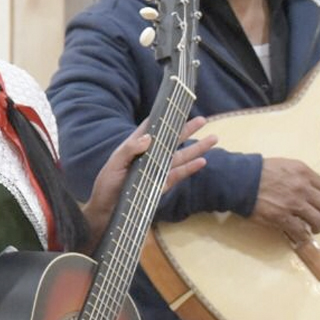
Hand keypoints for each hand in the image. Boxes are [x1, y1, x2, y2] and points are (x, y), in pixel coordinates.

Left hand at [79, 117, 215, 250]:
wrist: (106, 212)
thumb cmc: (107, 186)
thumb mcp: (114, 165)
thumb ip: (130, 150)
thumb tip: (149, 137)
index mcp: (135, 147)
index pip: (151, 128)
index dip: (163, 118)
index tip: (176, 106)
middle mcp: (149, 157)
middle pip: (171, 140)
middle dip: (187, 130)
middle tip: (203, 119)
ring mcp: (156, 171)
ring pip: (180, 156)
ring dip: (196, 148)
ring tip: (213, 138)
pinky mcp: (161, 186)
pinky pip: (178, 175)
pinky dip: (190, 168)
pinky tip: (202, 161)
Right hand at [251, 158, 319, 238]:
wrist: (241, 180)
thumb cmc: (258, 171)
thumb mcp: (283, 165)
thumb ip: (297, 175)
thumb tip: (303, 188)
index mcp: (303, 173)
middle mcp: (303, 188)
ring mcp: (294, 204)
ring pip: (317, 220)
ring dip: (318, 227)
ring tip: (313, 229)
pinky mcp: (283, 218)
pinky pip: (300, 231)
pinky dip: (303, 236)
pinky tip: (301, 237)